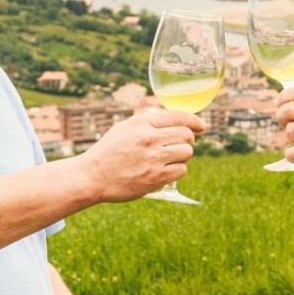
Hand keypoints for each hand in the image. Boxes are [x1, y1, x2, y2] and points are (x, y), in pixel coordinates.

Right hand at [82, 109, 202, 201]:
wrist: (92, 176)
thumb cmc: (109, 152)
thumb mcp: (125, 128)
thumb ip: (147, 122)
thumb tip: (174, 120)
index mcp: (142, 123)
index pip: (178, 117)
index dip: (194, 121)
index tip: (201, 126)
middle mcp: (149, 138)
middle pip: (186, 136)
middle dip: (186, 141)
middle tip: (178, 146)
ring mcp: (154, 158)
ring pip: (187, 153)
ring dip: (181, 156)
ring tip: (168, 159)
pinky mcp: (156, 177)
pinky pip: (182, 170)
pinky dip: (177, 170)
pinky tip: (164, 171)